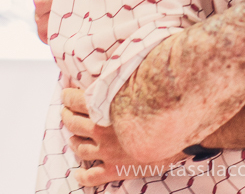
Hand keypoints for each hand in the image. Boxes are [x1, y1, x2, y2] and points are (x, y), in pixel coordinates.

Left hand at [62, 86, 185, 186]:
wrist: (178, 136)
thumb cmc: (162, 106)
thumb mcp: (140, 86)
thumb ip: (123, 78)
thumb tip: (114, 65)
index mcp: (107, 109)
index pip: (76, 100)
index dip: (67, 96)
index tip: (66, 94)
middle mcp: (102, 131)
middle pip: (73, 124)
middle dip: (67, 116)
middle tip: (66, 112)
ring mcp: (107, 153)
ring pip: (79, 148)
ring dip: (73, 141)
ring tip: (74, 136)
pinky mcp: (115, 170)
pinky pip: (91, 177)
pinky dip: (82, 176)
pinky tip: (80, 173)